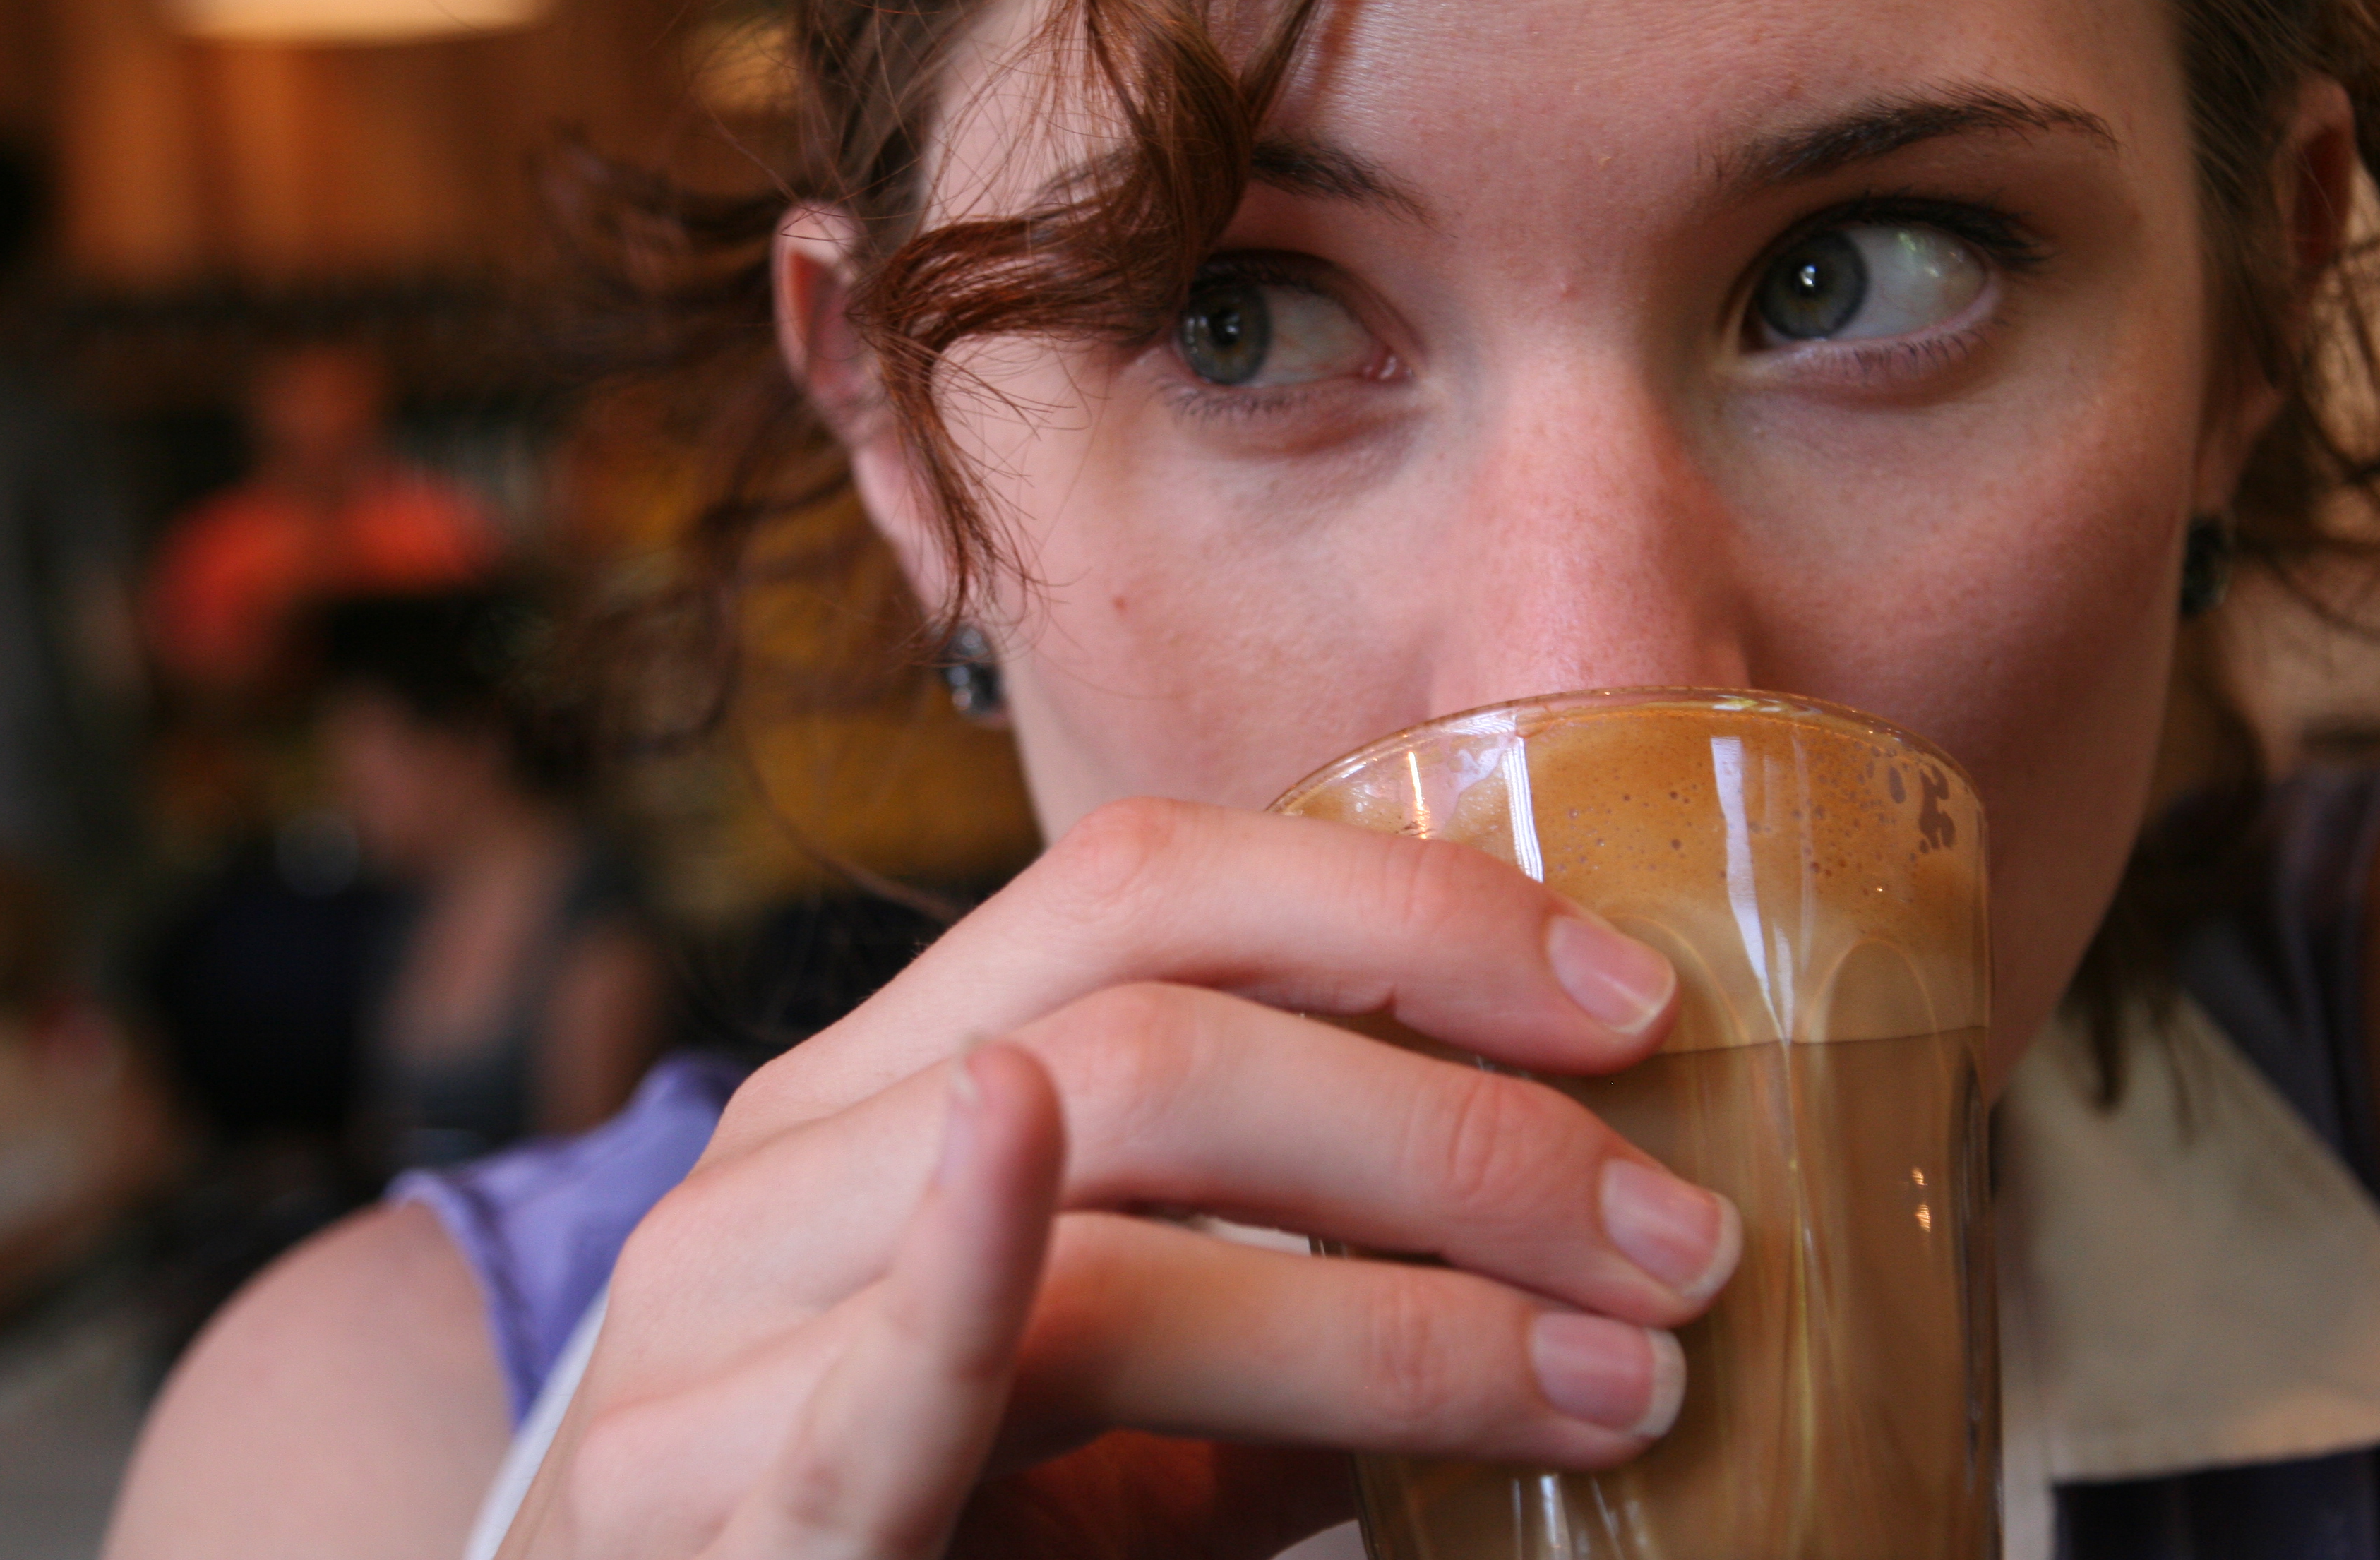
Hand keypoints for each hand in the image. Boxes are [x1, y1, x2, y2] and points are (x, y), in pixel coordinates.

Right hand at [504, 799, 1736, 1558]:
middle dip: (1449, 1121)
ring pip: (1082, 1206)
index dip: (1405, 911)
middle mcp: (785, 1159)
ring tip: (1615, 1368)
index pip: (1142, 884)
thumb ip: (1279, 1328)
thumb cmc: (925, 1535)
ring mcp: (713, 1334)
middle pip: (1145, 1024)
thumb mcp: (1115, 1413)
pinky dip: (958, 1270)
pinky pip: (856, 1392)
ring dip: (1382, 1284)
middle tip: (1677, 1237)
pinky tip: (1023, 1152)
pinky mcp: (702, 1526)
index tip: (1632, 1006)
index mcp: (884, 1085)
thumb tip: (1575, 1285)